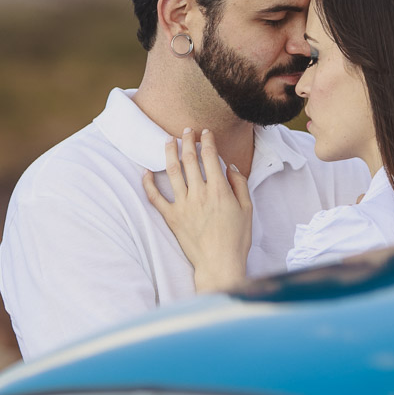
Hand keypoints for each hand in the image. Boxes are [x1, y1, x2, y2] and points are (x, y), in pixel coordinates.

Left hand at [142, 128, 251, 291]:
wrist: (219, 263)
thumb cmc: (236, 238)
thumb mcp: (247, 209)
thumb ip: (239, 184)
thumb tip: (230, 166)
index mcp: (218, 189)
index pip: (209, 156)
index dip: (207, 141)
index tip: (205, 132)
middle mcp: (198, 193)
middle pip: (189, 159)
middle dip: (187, 140)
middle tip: (186, 131)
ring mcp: (182, 204)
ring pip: (171, 171)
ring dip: (169, 153)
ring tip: (168, 141)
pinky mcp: (171, 217)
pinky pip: (155, 197)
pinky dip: (148, 183)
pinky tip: (146, 172)